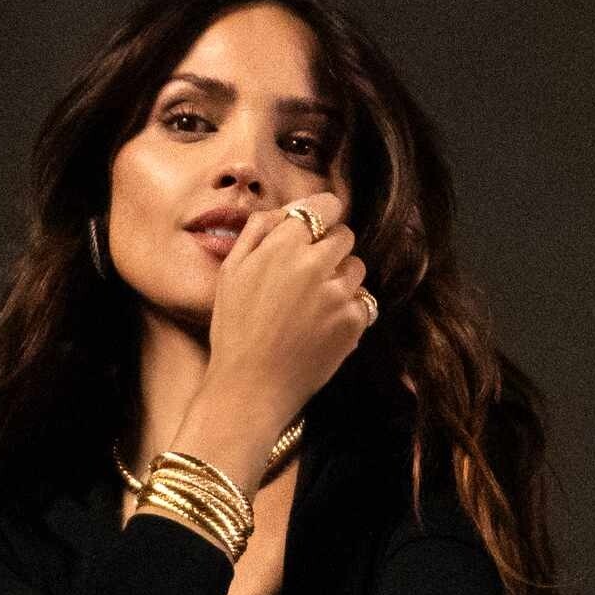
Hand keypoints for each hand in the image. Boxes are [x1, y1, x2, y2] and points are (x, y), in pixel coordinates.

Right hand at [206, 191, 368, 429]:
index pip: (325, 207)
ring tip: (314, 304)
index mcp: (283, 247)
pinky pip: (363, 301)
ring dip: (341, 279)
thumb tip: (287, 211)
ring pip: (356, 268)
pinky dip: (348, 310)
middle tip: (309, 274)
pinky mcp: (354, 322)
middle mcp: (315, 265)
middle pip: (345, 236)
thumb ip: (259, 231)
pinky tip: (323, 326)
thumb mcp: (231, 273)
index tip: (315, 230)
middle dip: (330, 249)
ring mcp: (338, 295)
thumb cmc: (235, 330)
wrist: (251, 387)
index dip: (321, 217)